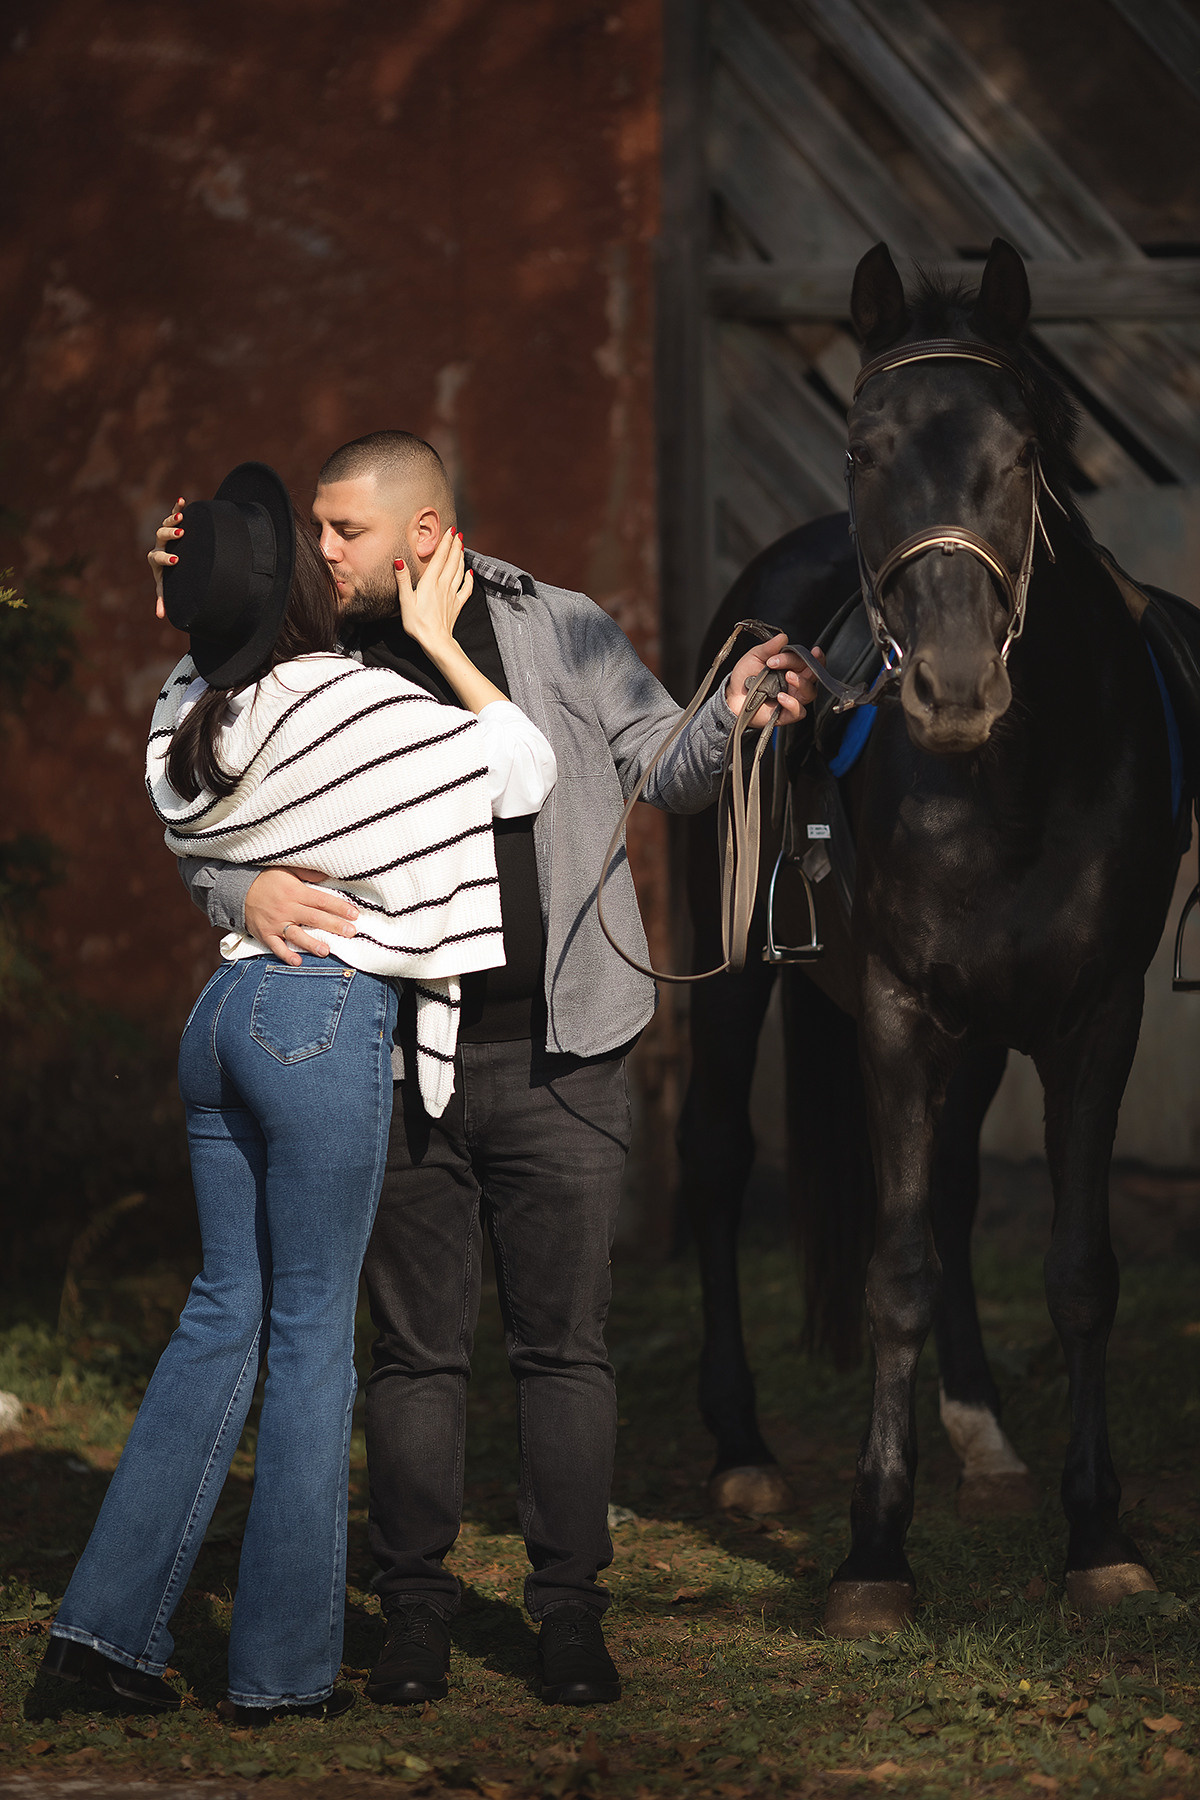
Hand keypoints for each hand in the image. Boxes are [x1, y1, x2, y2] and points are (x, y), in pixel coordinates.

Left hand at [149, 497, 185, 619]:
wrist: (172, 561)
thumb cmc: (170, 576)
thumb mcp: (166, 586)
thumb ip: (163, 599)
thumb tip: (161, 617)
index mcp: (156, 559)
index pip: (158, 558)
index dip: (165, 558)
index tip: (175, 560)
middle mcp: (159, 544)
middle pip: (160, 536)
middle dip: (169, 534)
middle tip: (180, 533)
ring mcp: (165, 533)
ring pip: (166, 523)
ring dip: (173, 519)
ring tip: (182, 517)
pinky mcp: (173, 524)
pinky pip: (174, 514)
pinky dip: (177, 508)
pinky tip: (182, 500)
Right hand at [244, 867, 357, 965]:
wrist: (237, 889)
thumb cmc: (267, 878)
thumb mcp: (287, 869)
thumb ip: (307, 872)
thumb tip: (327, 874)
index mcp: (295, 892)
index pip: (322, 900)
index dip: (339, 907)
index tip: (354, 914)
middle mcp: (286, 908)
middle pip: (314, 918)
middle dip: (334, 926)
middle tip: (351, 933)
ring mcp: (275, 922)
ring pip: (296, 935)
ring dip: (311, 944)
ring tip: (326, 951)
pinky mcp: (264, 933)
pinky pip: (276, 946)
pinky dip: (285, 955)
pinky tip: (297, 962)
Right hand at [394, 527, 472, 653]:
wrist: (435, 641)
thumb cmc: (417, 623)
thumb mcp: (405, 601)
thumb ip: (403, 580)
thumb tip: (398, 560)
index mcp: (430, 582)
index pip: (439, 557)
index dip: (445, 543)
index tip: (450, 530)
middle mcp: (443, 585)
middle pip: (452, 561)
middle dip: (455, 546)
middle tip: (458, 534)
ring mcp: (452, 595)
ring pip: (460, 572)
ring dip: (461, 558)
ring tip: (462, 548)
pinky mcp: (457, 605)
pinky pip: (466, 588)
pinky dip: (469, 579)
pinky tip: (470, 573)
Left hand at [725, 633, 822, 728]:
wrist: (732, 696)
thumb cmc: (745, 676)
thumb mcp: (754, 657)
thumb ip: (769, 648)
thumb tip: (783, 637)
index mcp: (791, 667)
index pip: (806, 660)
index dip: (807, 656)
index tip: (803, 650)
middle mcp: (795, 683)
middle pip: (813, 675)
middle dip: (808, 667)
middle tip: (790, 665)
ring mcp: (792, 698)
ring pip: (810, 692)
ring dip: (802, 683)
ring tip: (788, 677)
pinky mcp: (786, 714)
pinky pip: (798, 711)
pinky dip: (792, 704)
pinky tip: (781, 697)